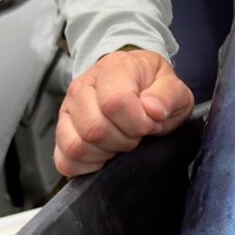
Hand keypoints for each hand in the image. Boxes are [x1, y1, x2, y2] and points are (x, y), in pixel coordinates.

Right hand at [55, 47, 193, 176]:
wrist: (136, 84)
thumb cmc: (153, 87)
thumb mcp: (173, 86)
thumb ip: (168, 95)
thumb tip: (153, 109)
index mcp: (112, 69)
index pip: (114, 102)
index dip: (138, 122)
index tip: (150, 123)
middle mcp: (82, 86)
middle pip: (93, 128)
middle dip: (124, 140)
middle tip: (136, 134)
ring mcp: (68, 109)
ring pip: (77, 146)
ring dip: (105, 153)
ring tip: (120, 141)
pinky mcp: (62, 132)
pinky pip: (65, 161)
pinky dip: (86, 166)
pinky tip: (104, 154)